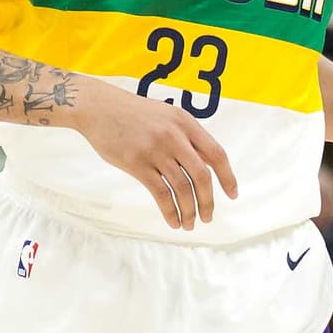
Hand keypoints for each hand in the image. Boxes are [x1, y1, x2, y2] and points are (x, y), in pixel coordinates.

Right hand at [78, 95, 237, 230]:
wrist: (99, 108)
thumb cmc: (134, 114)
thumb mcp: (167, 116)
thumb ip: (187, 137)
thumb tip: (207, 166)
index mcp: (185, 122)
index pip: (216, 153)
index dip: (228, 177)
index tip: (233, 194)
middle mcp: (174, 135)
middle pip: (202, 175)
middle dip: (208, 201)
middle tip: (207, 217)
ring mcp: (155, 150)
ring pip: (182, 187)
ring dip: (189, 210)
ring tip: (189, 224)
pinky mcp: (137, 163)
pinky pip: (160, 193)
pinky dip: (170, 211)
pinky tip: (173, 221)